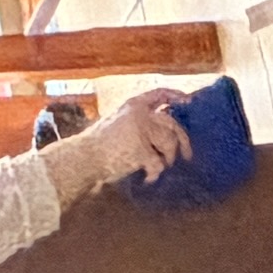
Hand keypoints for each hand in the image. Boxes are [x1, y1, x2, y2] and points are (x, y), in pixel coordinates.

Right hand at [77, 90, 194, 187]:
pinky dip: (155, 174)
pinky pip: (158, 164)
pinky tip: (148, 179)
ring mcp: (141, 131)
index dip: (175, 95)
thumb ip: (140, 122)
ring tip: (160, 167)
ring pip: (169, 143)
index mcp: (133, 105)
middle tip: (187, 155)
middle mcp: (140, 114)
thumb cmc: (100, 145)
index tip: (188, 100)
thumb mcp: (119, 123)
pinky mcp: (141, 150)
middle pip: (171, 123)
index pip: (159, 93)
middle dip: (183, 140)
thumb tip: (167, 130)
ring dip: (168, 159)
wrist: (84, 158)